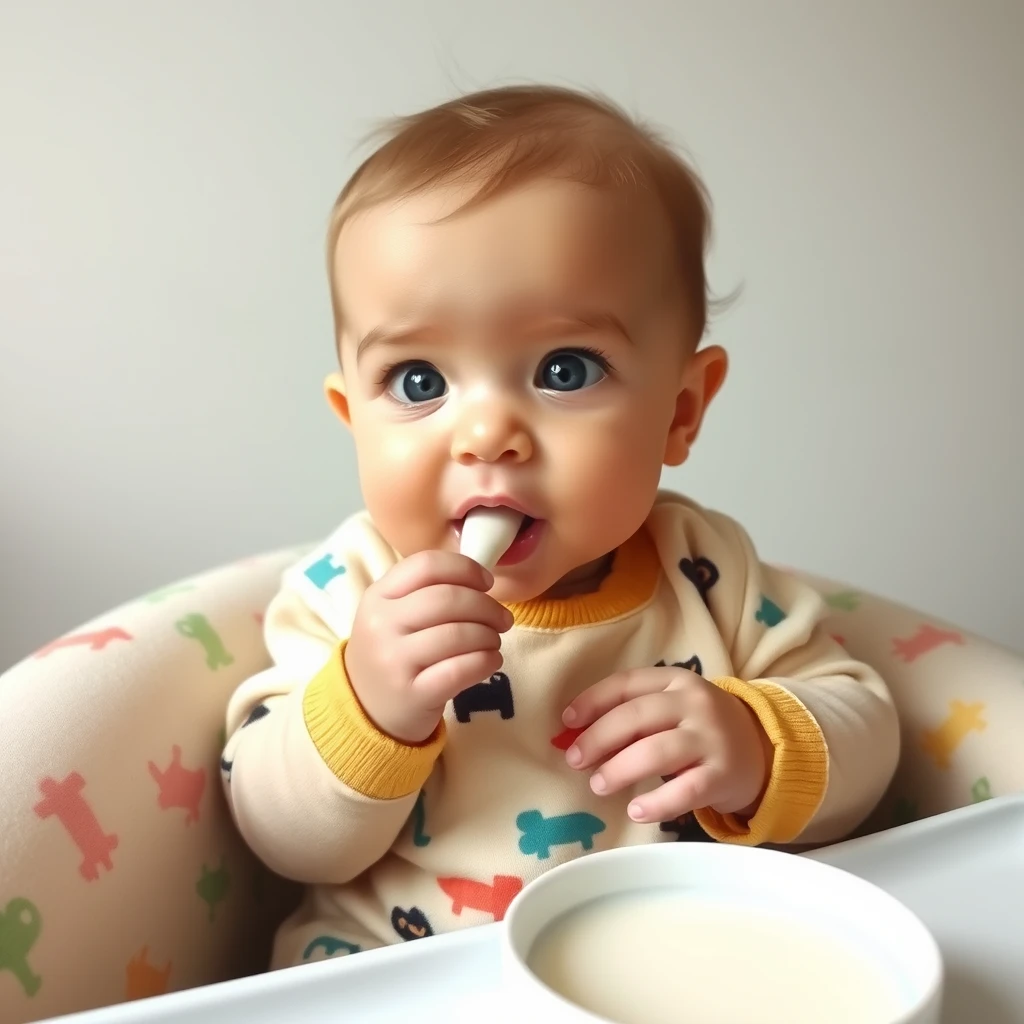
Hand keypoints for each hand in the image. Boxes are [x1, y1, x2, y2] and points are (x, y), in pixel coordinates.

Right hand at [345, 551, 513, 743]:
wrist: (366, 711)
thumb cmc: (393, 653)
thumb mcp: (393, 615)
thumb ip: (427, 591)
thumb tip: (482, 579)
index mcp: (378, 596)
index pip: (427, 565)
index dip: (465, 568)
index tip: (487, 582)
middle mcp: (381, 625)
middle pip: (447, 598)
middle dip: (486, 606)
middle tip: (502, 619)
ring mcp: (394, 661)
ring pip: (458, 634)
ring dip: (489, 636)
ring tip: (494, 641)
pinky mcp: (412, 694)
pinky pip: (460, 670)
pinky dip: (486, 661)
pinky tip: (492, 661)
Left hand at [562, 667, 771, 824]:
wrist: (763, 749)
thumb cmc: (701, 729)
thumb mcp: (673, 709)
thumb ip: (633, 716)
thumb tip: (575, 735)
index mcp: (675, 681)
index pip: (626, 683)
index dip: (592, 701)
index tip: (566, 722)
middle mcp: (694, 704)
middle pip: (636, 716)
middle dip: (599, 738)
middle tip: (576, 760)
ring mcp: (711, 739)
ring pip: (657, 751)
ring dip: (620, 768)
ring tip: (598, 785)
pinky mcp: (723, 775)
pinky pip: (686, 790)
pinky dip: (658, 802)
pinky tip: (636, 810)